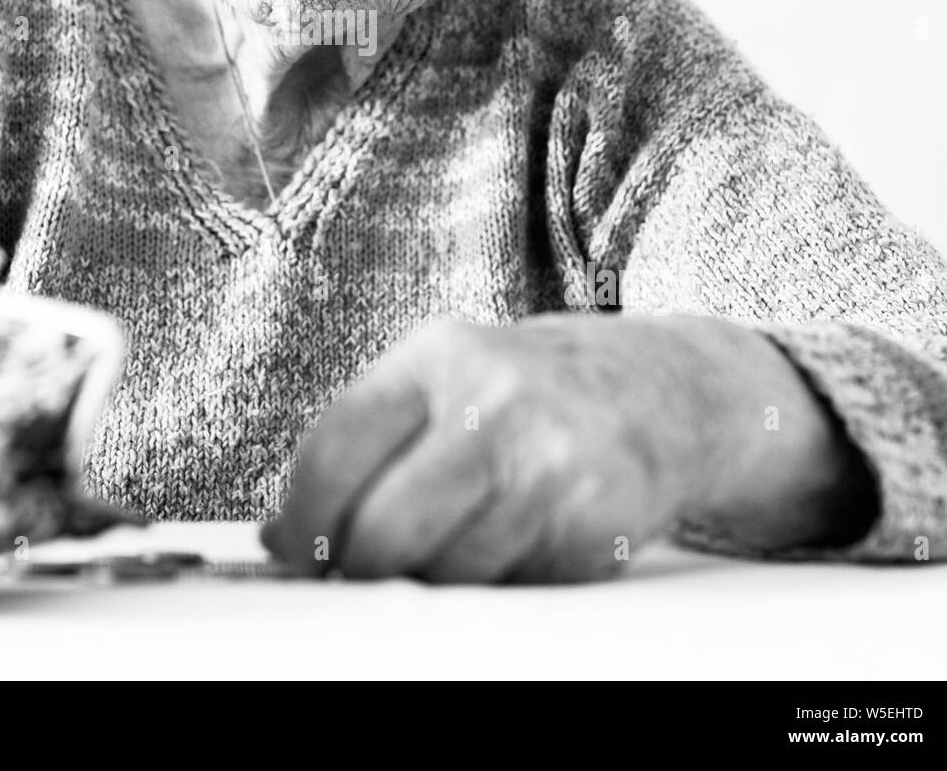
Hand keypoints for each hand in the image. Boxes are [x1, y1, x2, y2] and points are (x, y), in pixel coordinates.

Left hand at [260, 313, 874, 581]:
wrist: (662, 386)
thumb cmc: (525, 391)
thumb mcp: (444, 377)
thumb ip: (367, 439)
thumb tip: (283, 534)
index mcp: (436, 356)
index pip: (335, 450)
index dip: (301, 519)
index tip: (292, 551)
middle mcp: (491, 402)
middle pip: (383, 530)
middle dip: (361, 566)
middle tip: (364, 569)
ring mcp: (548, 463)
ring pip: (447, 574)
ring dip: (438, 578)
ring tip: (462, 535)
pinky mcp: (595, 523)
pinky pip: (512, 589)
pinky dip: (500, 583)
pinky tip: (519, 537)